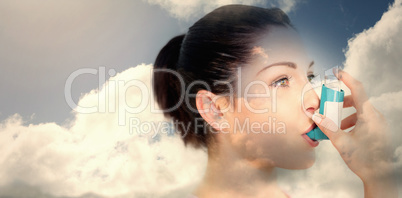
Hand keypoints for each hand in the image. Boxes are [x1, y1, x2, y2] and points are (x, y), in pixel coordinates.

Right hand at [311, 69, 396, 196]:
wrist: (381, 176)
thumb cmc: (364, 160)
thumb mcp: (342, 143)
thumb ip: (327, 127)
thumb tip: (315, 115)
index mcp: (369, 116)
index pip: (358, 89)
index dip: (346, 78)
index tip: (337, 72)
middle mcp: (376, 116)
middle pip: (356, 100)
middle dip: (340, 102)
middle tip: (327, 107)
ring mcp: (379, 123)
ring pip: (360, 110)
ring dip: (345, 114)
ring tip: (335, 126)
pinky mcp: (379, 130)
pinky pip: (364, 119)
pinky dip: (352, 121)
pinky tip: (345, 133)